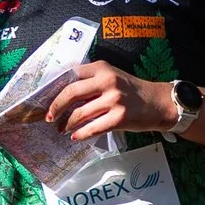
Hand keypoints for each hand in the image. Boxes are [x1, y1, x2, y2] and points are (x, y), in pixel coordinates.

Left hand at [46, 61, 176, 141]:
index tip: (47, 100)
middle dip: (56, 108)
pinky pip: (93, 128)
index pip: (71, 76)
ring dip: (67, 124)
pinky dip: (81, 134)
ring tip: (62, 129)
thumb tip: (63, 95)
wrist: (158, 102)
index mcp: (102, 68)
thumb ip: (91, 81)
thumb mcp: (112, 76)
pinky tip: (75, 137)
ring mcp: (114, 100)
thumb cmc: (131, 90)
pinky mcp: (120, 117)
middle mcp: (108, 81)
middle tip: (50, 117)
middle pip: (71, 93)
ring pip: (80, 113)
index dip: (56, 89)